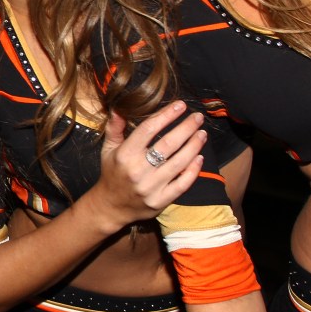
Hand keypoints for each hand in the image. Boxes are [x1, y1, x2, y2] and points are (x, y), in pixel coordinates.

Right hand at [80, 101, 205, 233]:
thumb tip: (119, 107)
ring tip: (202, 134)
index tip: (180, 105)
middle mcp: (138, 170)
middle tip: (198, 117)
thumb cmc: (112, 172)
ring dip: (194, 146)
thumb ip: (115, 127)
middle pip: (168, 144)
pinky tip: (199, 157)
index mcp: (125, 154)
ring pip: (179, 163)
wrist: (111, 206)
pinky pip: (182, 184)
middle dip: (186, 128)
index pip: (148, 129)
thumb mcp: (108, 148)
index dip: (166, 115)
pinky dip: (193, 170)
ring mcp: (151, 187)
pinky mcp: (161, 201)